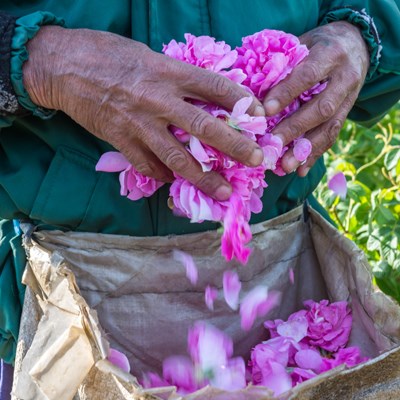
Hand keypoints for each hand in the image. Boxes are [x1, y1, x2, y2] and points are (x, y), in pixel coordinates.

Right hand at [23, 26, 264, 200]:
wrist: (62, 66)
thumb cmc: (107, 54)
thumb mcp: (149, 56)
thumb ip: (176, 78)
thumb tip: (203, 98)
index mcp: (168, 72)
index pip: (214, 86)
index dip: (241, 101)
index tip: (260, 115)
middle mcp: (157, 99)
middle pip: (203, 126)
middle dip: (234, 145)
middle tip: (257, 159)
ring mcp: (139, 124)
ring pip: (177, 157)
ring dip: (203, 177)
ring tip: (223, 191)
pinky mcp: (121, 141)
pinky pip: (148, 166)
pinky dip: (163, 175)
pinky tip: (172, 180)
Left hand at [263, 22, 369, 175]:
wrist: (355, 44)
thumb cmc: (318, 44)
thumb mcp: (303, 42)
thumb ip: (283, 63)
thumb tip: (250, 88)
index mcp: (330, 54)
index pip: (308, 75)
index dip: (287, 93)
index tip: (265, 110)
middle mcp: (344, 78)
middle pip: (321, 107)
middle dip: (295, 128)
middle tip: (272, 144)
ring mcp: (349, 99)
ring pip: (329, 127)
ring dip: (306, 149)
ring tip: (286, 165)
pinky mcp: (346, 114)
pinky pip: (332, 137)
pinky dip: (315, 155)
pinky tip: (300, 169)